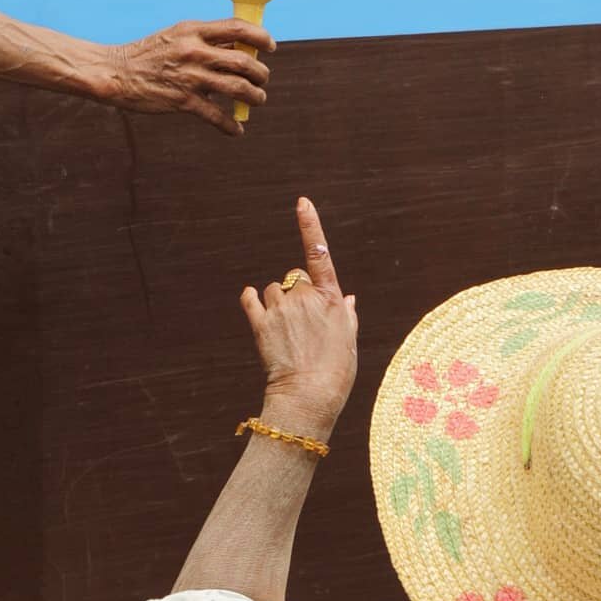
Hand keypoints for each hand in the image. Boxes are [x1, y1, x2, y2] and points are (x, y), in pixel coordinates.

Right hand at [105, 18, 274, 134]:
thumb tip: (243, 47)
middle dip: (261, 73)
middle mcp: (194, 51)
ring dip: (255, 96)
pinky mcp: (183, 101)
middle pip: (243, 61)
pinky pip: (217, 116)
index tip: (270, 46)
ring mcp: (189, 77)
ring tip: (258, 99)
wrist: (116, 72)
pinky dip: (231, 125)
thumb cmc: (151, 53)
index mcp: (194, 30)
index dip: (260, 36)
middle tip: (262, 79)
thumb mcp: (179, 37)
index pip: (238, 27)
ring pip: (237, 88)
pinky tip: (237, 129)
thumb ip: (208, 41)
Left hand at [240, 198, 358, 437]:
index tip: (301, 202)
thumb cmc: (336, 372)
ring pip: (273, 290)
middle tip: (302, 323)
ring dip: (276, 302)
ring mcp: (281, 309)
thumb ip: (347, 314)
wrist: (308, 397)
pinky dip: (250, 300)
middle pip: (295, 278)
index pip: (319, 252)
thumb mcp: (350, 341)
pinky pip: (250, 299)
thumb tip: (347, 297)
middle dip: (297, 293)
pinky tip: (253, 305)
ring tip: (285, 331)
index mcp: (331, 298)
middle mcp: (305, 297)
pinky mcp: (260, 323)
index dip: (310, 225)